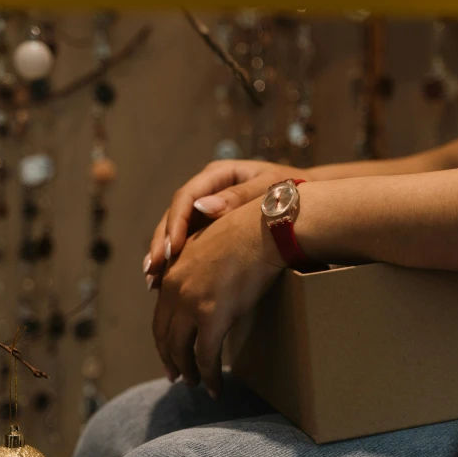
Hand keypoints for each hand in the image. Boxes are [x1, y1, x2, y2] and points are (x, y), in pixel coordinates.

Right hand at [145, 160, 306, 284]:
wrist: (306, 203)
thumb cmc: (292, 192)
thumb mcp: (270, 190)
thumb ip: (239, 198)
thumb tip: (204, 208)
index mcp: (218, 174)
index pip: (186, 197)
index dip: (175, 223)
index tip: (172, 248)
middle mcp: (206, 189)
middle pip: (174, 215)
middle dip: (162, 242)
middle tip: (154, 268)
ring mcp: (206, 208)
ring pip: (176, 231)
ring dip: (163, 255)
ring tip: (151, 279)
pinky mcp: (209, 226)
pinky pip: (187, 243)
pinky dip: (176, 262)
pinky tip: (164, 282)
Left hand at [152, 197, 284, 397]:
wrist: (263, 227)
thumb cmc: (246, 230)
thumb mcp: (210, 243)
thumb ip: (197, 263)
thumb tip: (201, 281)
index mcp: (172, 270)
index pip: (160, 313)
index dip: (163, 337)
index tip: (168, 352)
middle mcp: (174, 288)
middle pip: (164, 334)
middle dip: (169, 358)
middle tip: (175, 376)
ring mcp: (191, 303)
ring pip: (181, 349)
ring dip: (187, 371)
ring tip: (195, 384)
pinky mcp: (212, 316)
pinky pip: (206, 357)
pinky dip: (208, 376)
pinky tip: (215, 389)